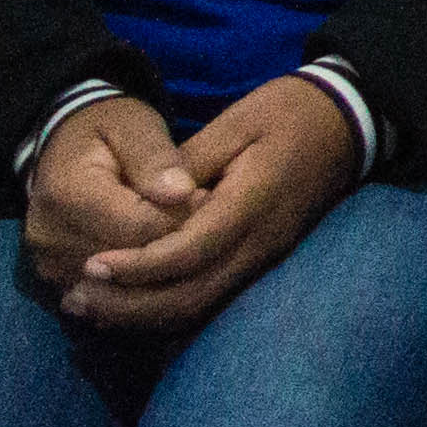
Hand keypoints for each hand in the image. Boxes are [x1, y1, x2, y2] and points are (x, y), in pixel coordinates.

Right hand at [21, 91, 195, 291]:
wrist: (64, 147)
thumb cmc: (107, 131)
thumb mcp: (135, 127)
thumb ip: (156, 158)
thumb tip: (181, 192)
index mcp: (67, 194)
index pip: (140, 228)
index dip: (181, 217)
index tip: (205, 196)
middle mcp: (48, 235)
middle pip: (129, 260)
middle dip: (170, 241)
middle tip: (198, 212)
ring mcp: (47, 261)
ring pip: (120, 283)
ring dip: (153, 262)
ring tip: (172, 225)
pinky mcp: (53, 277)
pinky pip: (105, 290)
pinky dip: (134, 276)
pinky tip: (150, 248)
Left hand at [54, 77, 358, 334]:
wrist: (350, 122)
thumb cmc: (290, 112)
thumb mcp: (236, 122)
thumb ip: (186, 165)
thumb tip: (143, 204)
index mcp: (251, 204)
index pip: (188, 253)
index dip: (137, 267)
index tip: (91, 265)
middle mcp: (260, 243)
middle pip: (189, 296)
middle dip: (129, 304)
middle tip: (76, 297)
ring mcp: (265, 256)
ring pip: (199, 306)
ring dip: (142, 314)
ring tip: (90, 306)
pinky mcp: (262, 259)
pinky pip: (211, 298)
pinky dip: (166, 307)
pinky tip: (131, 302)